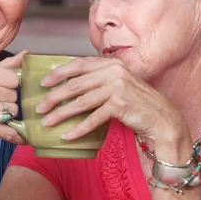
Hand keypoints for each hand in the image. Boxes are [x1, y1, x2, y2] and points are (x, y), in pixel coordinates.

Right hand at [0, 51, 26, 143]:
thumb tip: (26, 54)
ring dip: (7, 114)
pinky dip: (16, 135)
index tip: (1, 87)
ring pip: (13, 110)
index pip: (13, 78)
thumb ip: (5, 64)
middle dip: (7, 99)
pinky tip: (20, 136)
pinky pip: (9, 131)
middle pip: (13, 94)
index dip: (10, 84)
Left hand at [36, 56, 189, 151]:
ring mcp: (117, 87)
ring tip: (47, 122)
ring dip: (61, 113)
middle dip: (54, 96)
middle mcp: (113, 71)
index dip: (59, 73)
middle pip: (76, 84)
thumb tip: (69, 86)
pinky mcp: (120, 104)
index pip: (79, 64)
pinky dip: (79, 128)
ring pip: (81, 101)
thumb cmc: (137, 104)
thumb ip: (99, 80)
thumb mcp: (118, 85)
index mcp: (111, 63)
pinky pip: (94, 118)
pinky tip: (67, 136)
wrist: (162, 119)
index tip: (43, 83)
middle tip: (39, 106)